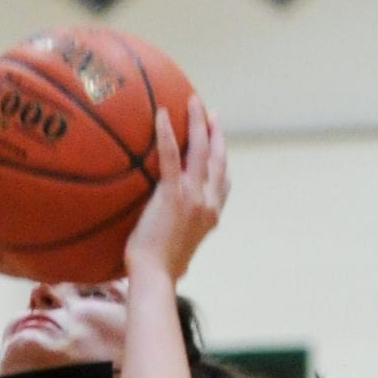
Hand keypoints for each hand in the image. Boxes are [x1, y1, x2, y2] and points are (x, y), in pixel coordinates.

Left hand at [123, 96, 226, 282]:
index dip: (222, 158)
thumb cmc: (159, 269)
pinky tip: (162, 114)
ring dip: (198, 122)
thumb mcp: (178, 248)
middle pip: (217, 158)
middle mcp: (209, 202)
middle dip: (216, 132)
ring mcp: (193, 197)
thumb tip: (167, 231)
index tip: (218, 141)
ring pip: (201, 150)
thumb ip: (179, 232)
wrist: (155, 276)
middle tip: (211, 113)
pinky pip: (172, 156)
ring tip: (193, 102)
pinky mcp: (174, 194)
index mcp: (211, 215)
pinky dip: (167, 133)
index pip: (223, 180)